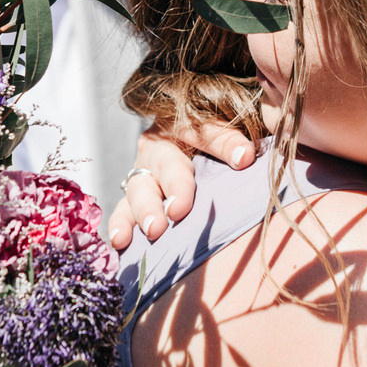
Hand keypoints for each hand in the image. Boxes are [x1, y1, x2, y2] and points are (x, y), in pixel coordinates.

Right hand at [109, 122, 266, 248]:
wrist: (183, 147)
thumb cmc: (212, 139)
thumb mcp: (226, 129)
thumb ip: (234, 138)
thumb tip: (247, 156)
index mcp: (182, 122)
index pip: (205, 130)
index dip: (224, 143)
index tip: (246, 157)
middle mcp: (157, 147)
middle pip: (165, 163)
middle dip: (174, 186)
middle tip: (180, 210)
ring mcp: (141, 174)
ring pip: (138, 189)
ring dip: (144, 210)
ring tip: (153, 231)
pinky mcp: (132, 200)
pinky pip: (122, 212)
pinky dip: (119, 226)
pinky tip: (119, 244)